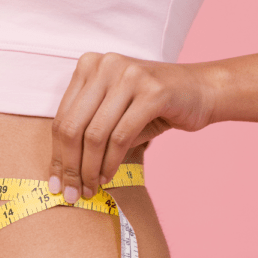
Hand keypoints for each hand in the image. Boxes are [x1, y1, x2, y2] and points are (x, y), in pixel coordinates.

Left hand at [48, 51, 215, 202]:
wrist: (203, 90)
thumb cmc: (152, 106)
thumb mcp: (113, 111)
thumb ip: (86, 131)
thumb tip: (61, 173)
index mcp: (89, 65)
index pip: (61, 118)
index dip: (56, 154)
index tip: (54, 182)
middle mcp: (105, 65)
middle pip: (72, 127)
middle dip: (69, 166)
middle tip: (71, 192)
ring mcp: (128, 75)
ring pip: (94, 134)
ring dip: (89, 168)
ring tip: (89, 188)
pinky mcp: (152, 92)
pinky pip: (120, 136)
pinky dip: (110, 162)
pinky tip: (107, 177)